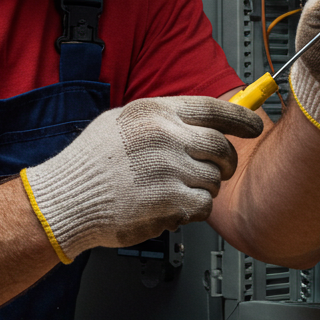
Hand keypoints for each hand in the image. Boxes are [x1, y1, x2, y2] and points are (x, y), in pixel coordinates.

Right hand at [20, 96, 264, 261]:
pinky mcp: (168, 200)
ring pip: (214, 179)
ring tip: (177, 192)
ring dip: (203, 189)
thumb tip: (199, 121)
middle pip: (221, 146)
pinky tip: (172, 208)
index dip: (241, 118)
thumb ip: (161, 120)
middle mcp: (164, 136)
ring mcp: (167, 168)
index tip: (255, 126)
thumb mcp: (121, 122)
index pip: (213, 108)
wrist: (65, 199)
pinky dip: (193, 211)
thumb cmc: (89, 164)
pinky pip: (203, 206)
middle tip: (217, 171)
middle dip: (225, 163)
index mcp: (154, 112)